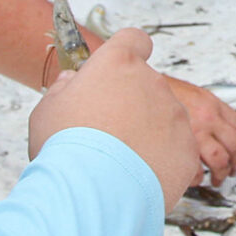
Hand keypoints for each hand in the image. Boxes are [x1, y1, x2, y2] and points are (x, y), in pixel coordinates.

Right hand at [29, 28, 199, 203]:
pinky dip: (161, 160)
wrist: (91, 195)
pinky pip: (175, 149)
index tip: (121, 70)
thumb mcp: (48, 111)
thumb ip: (63, 90)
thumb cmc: (65, 150)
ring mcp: (174, 115)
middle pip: (146, 86)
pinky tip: (136, 176)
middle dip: (131, 105)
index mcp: (117, 63)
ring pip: (164, 118)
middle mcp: (151, 82)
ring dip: (148, 133)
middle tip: (107, 134)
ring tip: (119, 162)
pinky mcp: (187, 148)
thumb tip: (71, 83)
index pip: (133, 40)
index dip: (128, 52)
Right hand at [165, 75, 235, 184]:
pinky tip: (193, 178)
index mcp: (209, 103)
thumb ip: (203, 108)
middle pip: (234, 145)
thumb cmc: (156, 94)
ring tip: (216, 179)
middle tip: (231, 169)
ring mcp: (195, 133)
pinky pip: (195, 170)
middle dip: (235, 162)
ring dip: (220, 174)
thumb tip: (215, 127)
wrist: (134, 91)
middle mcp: (207, 117)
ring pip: (219, 161)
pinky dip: (195, 178)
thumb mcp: (186, 93)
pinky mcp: (180, 148)